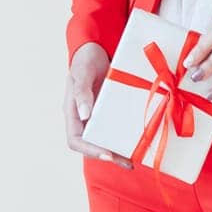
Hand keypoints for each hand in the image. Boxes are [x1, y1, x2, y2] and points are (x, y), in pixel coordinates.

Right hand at [63, 42, 132, 168]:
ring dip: (119, 150)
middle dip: (109, 155)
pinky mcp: (109, 111)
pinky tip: (139, 140)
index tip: (107, 154)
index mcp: (72, 112)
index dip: (90, 150)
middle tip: (127, 162)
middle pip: (93, 145)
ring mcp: (97, 116)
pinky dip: (126, 136)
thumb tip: (84, 115)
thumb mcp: (82, 73)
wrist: (95, 49)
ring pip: (105, 139)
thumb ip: (82, 92)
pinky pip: (116, 127)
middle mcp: (84, 118)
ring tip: (135, 158)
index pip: (76, 140)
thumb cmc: (85, 59)